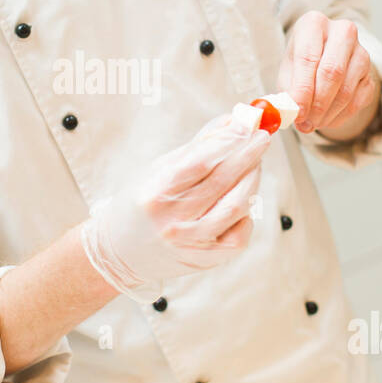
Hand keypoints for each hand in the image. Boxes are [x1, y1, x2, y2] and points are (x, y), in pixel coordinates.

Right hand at [79, 111, 272, 296]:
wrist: (120, 252)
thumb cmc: (140, 205)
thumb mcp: (158, 170)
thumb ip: (197, 147)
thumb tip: (231, 122)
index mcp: (155, 194)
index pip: (200, 162)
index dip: (228, 140)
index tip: (247, 124)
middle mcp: (173, 222)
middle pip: (222, 182)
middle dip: (247, 155)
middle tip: (261, 137)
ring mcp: (191, 244)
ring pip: (236, 207)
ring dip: (252, 180)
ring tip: (255, 163)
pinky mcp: (206, 260)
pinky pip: (239, 235)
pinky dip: (246, 214)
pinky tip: (243, 200)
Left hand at [277, 12, 380, 140]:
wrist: (324, 54)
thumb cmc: (302, 60)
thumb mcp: (288, 69)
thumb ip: (289, 90)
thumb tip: (293, 113)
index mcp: (314, 23)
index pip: (308, 58)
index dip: (303, 89)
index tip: (297, 112)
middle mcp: (342, 32)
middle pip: (332, 72)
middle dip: (317, 104)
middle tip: (305, 123)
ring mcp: (361, 52)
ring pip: (346, 89)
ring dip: (327, 113)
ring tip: (312, 123)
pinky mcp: (370, 73)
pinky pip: (358, 100)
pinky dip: (340, 116)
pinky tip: (326, 120)